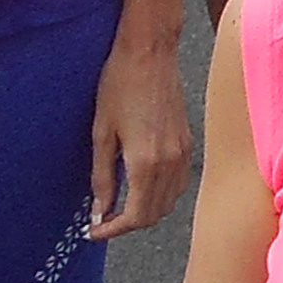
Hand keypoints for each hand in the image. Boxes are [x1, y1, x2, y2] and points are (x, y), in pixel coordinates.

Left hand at [84, 30, 194, 240]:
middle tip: (103, 220)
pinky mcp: (188, 142)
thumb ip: (101, 177)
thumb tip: (99, 209)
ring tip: (120, 205)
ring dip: (146, 211)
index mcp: (146, 161)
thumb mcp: (102, 132)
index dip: (113, 230)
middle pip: (154, 214)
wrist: (150, 51)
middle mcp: (170, 162)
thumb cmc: (120, 83)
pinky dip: (161, 194)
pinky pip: (179, 183)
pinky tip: (142, 185)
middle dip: (128, 224)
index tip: (94, 231)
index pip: (135, 216)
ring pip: (169, 202)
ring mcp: (183, 153)